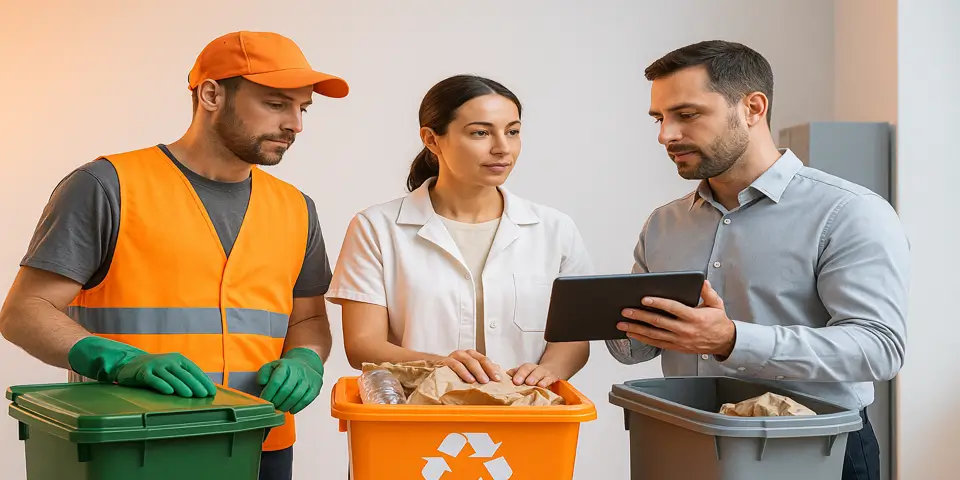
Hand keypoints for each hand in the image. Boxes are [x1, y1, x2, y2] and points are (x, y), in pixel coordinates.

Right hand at [115, 352, 217, 397]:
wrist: (129, 363)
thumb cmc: (156, 369)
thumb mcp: (172, 369)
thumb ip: (184, 376)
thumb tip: (202, 390)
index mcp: (179, 359)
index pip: (195, 370)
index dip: (204, 381)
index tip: (212, 391)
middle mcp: (169, 360)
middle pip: (184, 374)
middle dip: (196, 384)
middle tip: (204, 395)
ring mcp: (156, 365)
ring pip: (171, 377)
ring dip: (181, 386)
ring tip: (190, 395)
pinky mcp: (144, 372)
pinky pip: (154, 379)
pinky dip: (162, 385)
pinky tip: (169, 391)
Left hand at [257, 348, 323, 413]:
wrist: (305, 364)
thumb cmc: (285, 369)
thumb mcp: (272, 366)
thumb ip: (263, 374)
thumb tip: (262, 383)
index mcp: (285, 365)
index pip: (276, 381)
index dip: (269, 393)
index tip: (264, 401)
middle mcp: (298, 371)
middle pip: (286, 390)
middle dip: (276, 402)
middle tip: (272, 407)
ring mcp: (308, 379)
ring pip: (296, 396)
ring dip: (286, 406)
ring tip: (280, 408)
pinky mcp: (315, 386)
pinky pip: (306, 400)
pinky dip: (297, 407)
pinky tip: (291, 409)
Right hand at [441, 349, 500, 383]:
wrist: (431, 366)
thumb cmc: (451, 371)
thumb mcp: (467, 372)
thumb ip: (480, 373)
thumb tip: (495, 377)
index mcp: (472, 356)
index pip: (486, 361)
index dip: (493, 369)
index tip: (499, 379)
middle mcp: (465, 354)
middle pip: (481, 359)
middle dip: (489, 370)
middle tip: (494, 379)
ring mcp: (456, 356)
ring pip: (470, 361)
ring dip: (478, 371)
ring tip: (484, 381)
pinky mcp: (446, 361)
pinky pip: (456, 365)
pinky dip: (464, 372)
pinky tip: (469, 379)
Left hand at [507, 363, 558, 387]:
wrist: (551, 369)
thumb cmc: (533, 374)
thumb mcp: (524, 373)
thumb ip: (515, 375)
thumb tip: (504, 376)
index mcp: (528, 368)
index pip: (523, 368)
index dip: (520, 374)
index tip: (516, 381)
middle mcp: (536, 369)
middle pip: (531, 370)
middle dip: (529, 376)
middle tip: (527, 382)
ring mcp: (545, 374)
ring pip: (541, 374)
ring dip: (538, 378)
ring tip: (537, 384)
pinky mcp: (552, 379)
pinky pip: (550, 380)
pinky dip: (547, 382)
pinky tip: (544, 386)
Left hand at [617, 280, 736, 357]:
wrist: (724, 342)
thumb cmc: (717, 321)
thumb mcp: (716, 304)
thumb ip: (707, 292)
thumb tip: (701, 281)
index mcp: (695, 317)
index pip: (673, 308)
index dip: (658, 303)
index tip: (644, 299)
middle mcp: (685, 330)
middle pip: (659, 322)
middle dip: (640, 316)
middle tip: (626, 310)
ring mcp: (679, 340)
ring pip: (654, 335)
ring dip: (636, 329)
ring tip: (622, 323)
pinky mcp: (676, 347)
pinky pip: (656, 343)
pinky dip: (642, 339)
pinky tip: (631, 333)